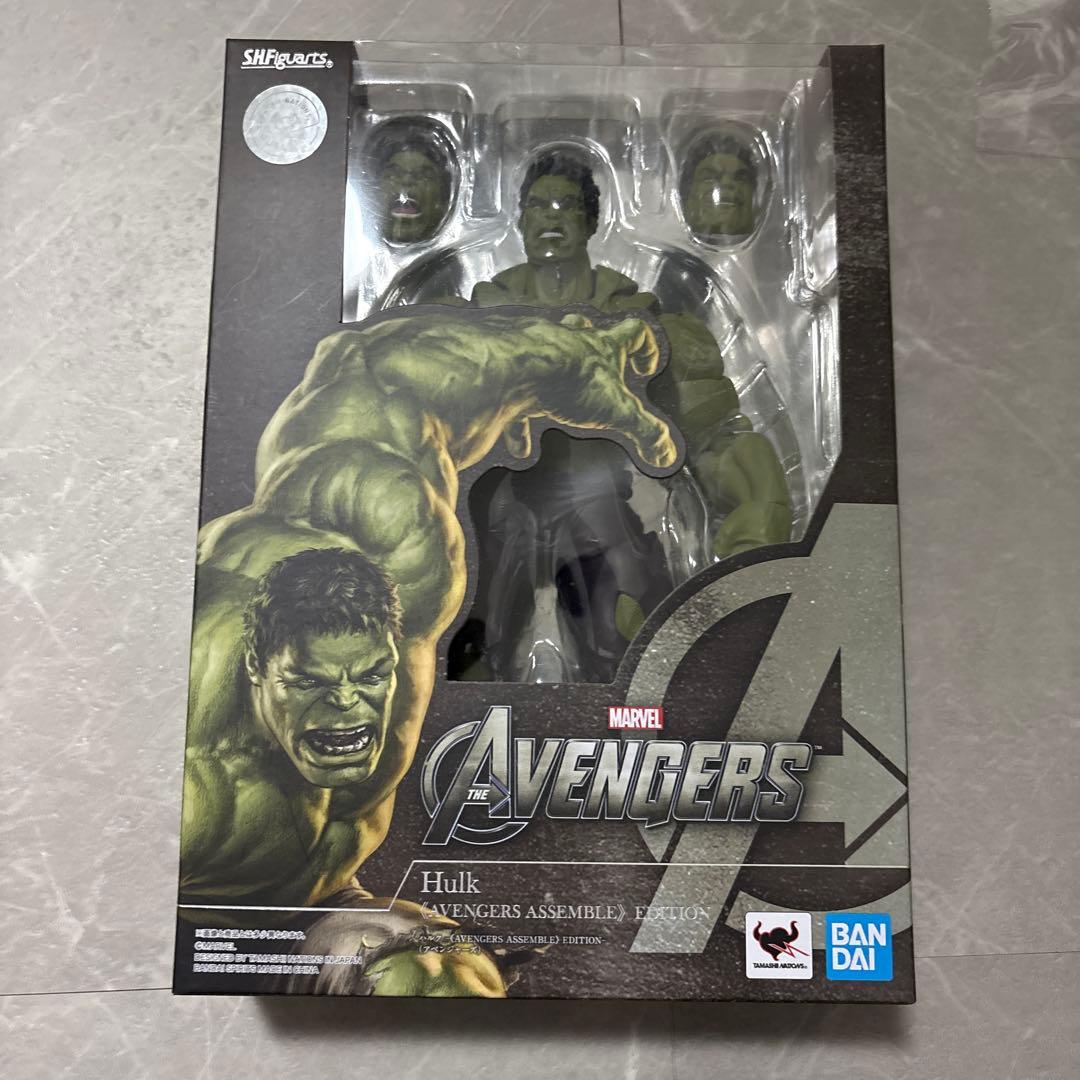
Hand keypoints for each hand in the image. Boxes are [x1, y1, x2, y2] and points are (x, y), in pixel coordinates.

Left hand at [499, 313, 677, 471]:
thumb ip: (645, 432)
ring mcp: (535, 350)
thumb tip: (668, 455)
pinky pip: (513, 394)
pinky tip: (521, 448)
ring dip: (553, 380)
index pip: (634, 331)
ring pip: (546, 355)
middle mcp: (568, 341)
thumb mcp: (617, 411)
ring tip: (557, 410)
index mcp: (600, 346)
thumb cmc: (568, 382)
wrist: (509, 371)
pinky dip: (519, 422)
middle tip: (598, 374)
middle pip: (584, 329)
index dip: (646, 348)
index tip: (645, 372)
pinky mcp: (507, 371)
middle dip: (592, 347)